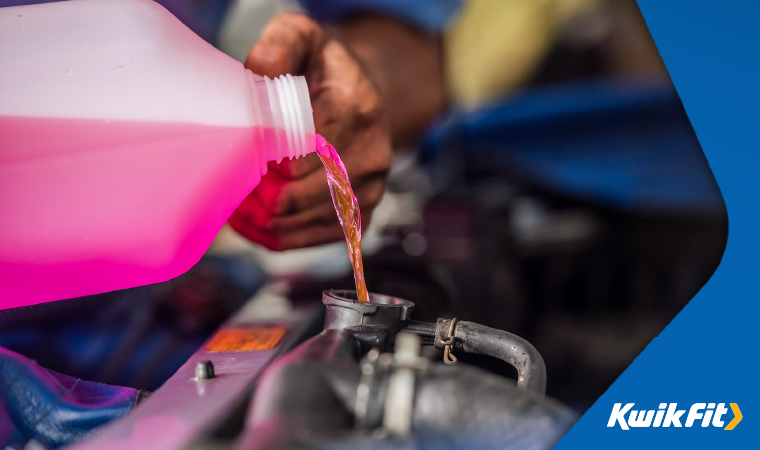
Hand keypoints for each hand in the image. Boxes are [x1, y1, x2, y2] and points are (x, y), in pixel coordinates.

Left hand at [229, 13, 390, 250]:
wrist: (360, 96)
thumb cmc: (321, 68)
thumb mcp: (301, 38)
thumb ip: (278, 47)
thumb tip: (256, 75)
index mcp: (358, 108)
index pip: (304, 145)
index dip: (266, 156)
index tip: (241, 154)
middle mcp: (373, 153)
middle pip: (304, 190)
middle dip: (262, 193)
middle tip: (230, 188)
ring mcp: (372, 187)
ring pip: (310, 220)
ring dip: (268, 221)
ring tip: (237, 209)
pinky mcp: (364, 213)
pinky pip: (320, 238)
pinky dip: (284, 238)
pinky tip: (256, 226)